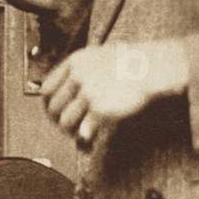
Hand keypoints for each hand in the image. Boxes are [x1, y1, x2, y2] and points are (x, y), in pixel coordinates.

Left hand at [41, 41, 188, 147]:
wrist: (151, 67)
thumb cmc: (131, 62)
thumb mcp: (98, 56)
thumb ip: (81, 70)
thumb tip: (68, 88)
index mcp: (75, 63)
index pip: (47, 87)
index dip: (48, 103)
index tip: (52, 111)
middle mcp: (78, 77)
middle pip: (53, 106)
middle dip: (56, 120)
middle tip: (64, 127)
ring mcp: (88, 94)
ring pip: (65, 122)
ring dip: (69, 132)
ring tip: (78, 135)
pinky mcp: (100, 110)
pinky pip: (82, 132)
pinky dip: (83, 140)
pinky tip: (88, 142)